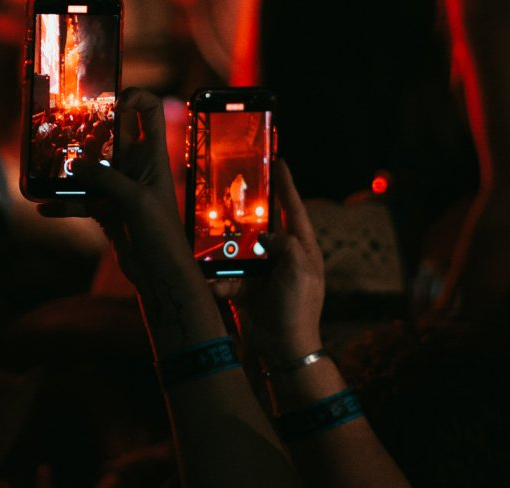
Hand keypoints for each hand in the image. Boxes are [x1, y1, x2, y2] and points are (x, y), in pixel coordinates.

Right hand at [38, 89, 187, 286]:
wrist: (160, 274)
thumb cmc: (161, 234)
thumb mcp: (135, 200)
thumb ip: (106, 179)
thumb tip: (75, 166)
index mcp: (152, 156)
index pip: (149, 112)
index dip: (135, 97)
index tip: (111, 99)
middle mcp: (135, 167)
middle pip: (111, 135)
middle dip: (87, 129)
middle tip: (62, 125)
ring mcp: (119, 188)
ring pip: (90, 168)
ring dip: (69, 168)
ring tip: (46, 165)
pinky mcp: (107, 209)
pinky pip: (80, 200)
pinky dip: (63, 203)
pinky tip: (44, 206)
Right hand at [217, 161, 325, 361]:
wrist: (284, 349)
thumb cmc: (299, 309)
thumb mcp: (300, 271)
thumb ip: (285, 245)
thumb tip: (264, 237)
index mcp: (302, 248)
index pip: (294, 208)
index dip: (286, 184)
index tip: (278, 161)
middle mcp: (282, 256)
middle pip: (261, 224)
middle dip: (245, 212)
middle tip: (231, 190)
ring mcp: (262, 272)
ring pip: (238, 249)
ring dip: (223, 247)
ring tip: (208, 235)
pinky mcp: (245, 288)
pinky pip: (226, 276)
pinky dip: (217, 279)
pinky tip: (210, 281)